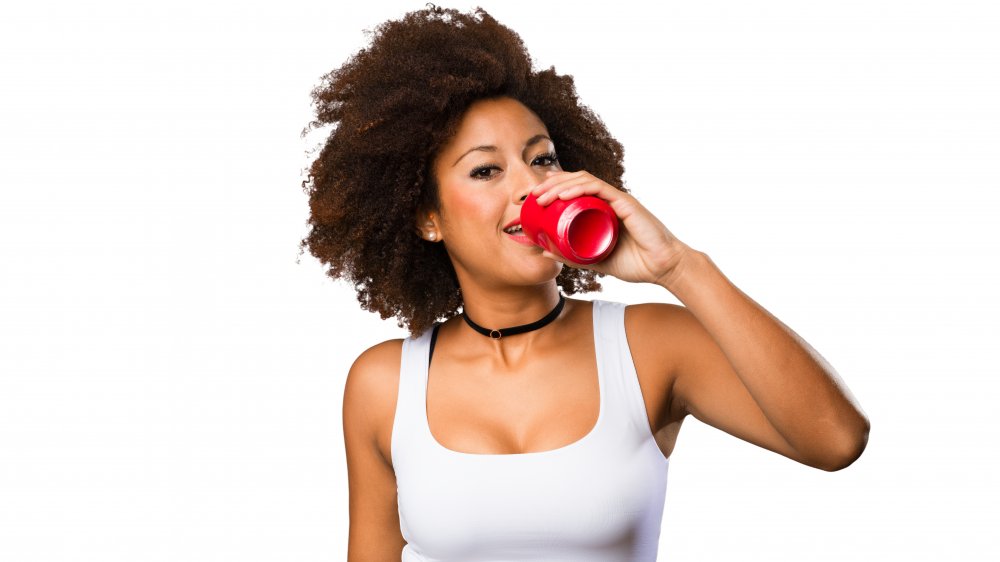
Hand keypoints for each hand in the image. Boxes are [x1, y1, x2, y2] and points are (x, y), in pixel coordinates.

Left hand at [530, 170, 694, 286]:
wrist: (662, 268)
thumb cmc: (635, 264)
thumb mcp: (595, 261)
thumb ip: (573, 257)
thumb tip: (545, 253)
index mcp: (602, 210)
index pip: (575, 189)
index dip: (555, 188)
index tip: (536, 195)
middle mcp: (609, 200)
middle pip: (576, 181)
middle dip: (552, 185)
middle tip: (533, 195)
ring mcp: (617, 199)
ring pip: (584, 181)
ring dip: (560, 185)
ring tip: (542, 195)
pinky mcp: (626, 203)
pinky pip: (600, 189)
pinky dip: (580, 188)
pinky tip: (564, 194)